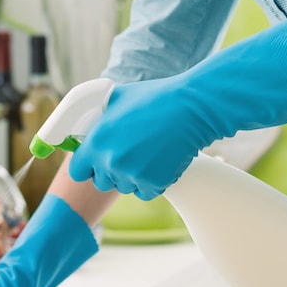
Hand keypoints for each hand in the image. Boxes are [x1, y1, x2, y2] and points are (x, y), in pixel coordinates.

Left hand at [69, 12, 286, 199]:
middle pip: (102, 179)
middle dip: (118, 170)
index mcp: (102, 128)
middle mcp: (111, 147)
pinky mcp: (158, 177)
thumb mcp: (129, 98)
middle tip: (140, 152)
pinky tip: (172, 159)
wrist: (209, 99)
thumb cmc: (171, 94)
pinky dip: (162, 181)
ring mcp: (133, 164)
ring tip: (160, 151)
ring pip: (129, 187)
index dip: (90, 164)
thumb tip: (78, 131)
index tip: (99, 161)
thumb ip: (103, 115)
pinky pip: (152, 191)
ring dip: (143, 176)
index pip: (78, 164)